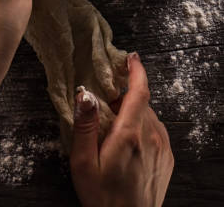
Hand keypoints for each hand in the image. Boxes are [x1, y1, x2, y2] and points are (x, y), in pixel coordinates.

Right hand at [70, 53, 173, 206]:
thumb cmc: (102, 196)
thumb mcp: (83, 162)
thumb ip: (85, 126)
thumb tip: (85, 95)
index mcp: (130, 135)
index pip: (139, 92)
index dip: (137, 71)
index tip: (131, 58)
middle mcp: (151, 138)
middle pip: (141, 103)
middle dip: (124, 95)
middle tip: (103, 101)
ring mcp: (163, 149)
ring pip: (149, 117)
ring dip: (132, 112)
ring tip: (112, 125)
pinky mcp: (167, 159)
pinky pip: (155, 131)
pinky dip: (141, 126)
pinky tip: (125, 141)